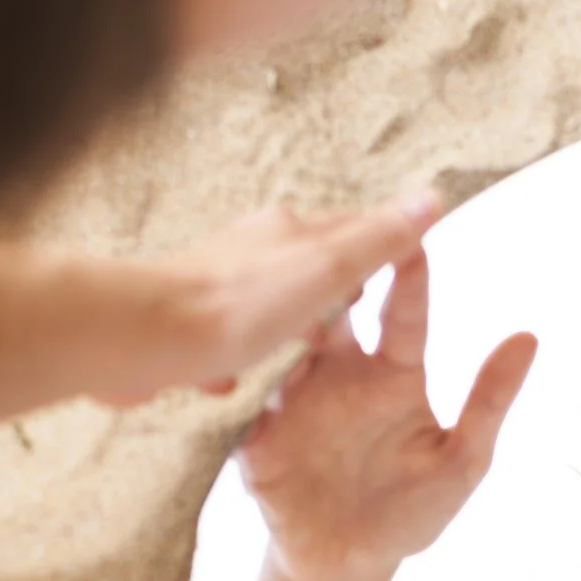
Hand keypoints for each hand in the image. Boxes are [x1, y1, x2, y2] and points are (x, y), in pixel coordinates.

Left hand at [110, 197, 446, 398]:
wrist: (148, 336)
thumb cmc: (240, 305)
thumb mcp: (327, 269)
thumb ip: (378, 240)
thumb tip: (432, 197)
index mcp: (289, 232)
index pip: (350, 230)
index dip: (380, 247)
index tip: (402, 266)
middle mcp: (250, 249)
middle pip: (305, 266)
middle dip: (330, 292)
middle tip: (353, 322)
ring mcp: (214, 286)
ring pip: (263, 303)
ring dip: (284, 325)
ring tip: (303, 355)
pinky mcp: (185, 326)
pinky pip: (221, 341)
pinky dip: (236, 357)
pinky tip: (237, 382)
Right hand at [234, 250, 538, 580]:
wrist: (351, 568)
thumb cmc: (412, 511)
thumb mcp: (462, 461)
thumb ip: (489, 402)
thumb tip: (529, 338)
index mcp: (392, 375)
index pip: (402, 315)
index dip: (407, 276)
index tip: (412, 231)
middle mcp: (340, 376)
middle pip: (333, 314)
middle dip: (331, 273)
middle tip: (335, 231)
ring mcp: (293, 402)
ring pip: (282, 346)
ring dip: (280, 318)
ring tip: (281, 285)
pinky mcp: (256, 437)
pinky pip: (243, 403)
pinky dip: (238, 378)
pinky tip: (232, 354)